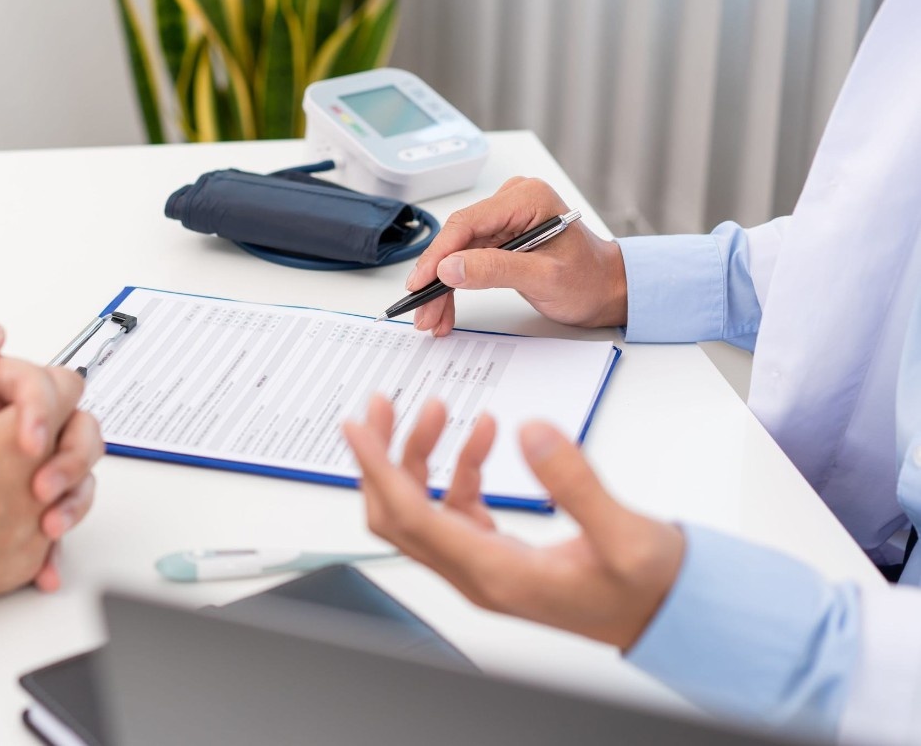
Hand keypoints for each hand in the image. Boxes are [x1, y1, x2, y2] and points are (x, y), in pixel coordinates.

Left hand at [342, 395, 683, 650]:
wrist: (670, 618)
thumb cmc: (649, 590)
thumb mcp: (625, 534)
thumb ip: (574, 481)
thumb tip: (531, 431)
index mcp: (495, 575)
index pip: (411, 517)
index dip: (377, 469)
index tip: (355, 427)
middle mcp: (477, 574)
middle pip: (400, 514)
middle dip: (381, 457)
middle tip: (379, 406)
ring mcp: (484, 565)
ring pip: (425, 508)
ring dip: (420, 456)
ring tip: (435, 407)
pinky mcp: (499, 553)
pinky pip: (459, 507)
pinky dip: (461, 467)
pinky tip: (486, 434)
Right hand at [407, 177, 627, 336]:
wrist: (608, 290)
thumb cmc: (589, 280)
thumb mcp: (543, 279)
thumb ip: (495, 270)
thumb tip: (449, 268)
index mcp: (527, 199)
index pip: (467, 223)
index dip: (438, 254)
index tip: (420, 282)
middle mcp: (513, 202)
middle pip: (458, 239)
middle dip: (438, 278)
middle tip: (423, 310)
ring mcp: (506, 218)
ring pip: (458, 252)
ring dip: (443, 286)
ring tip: (433, 317)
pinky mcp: (501, 236)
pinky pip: (468, 259)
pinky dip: (456, 284)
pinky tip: (446, 307)